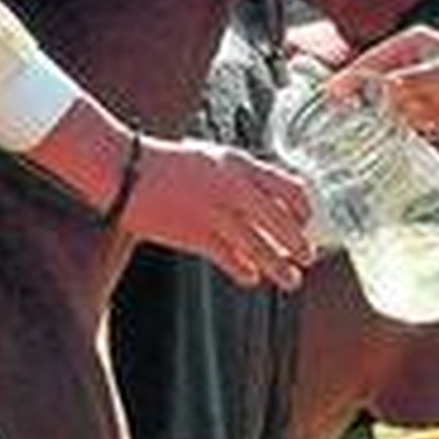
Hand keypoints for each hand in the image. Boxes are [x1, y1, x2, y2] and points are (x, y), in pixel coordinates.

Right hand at [124, 136, 314, 289]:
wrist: (130, 173)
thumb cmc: (171, 164)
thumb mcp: (214, 157)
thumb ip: (242, 175)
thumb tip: (268, 197)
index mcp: (241, 164)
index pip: (289, 187)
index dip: (303, 208)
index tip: (306, 221)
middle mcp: (235, 188)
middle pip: (282, 222)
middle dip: (299, 243)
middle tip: (309, 257)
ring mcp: (218, 213)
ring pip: (261, 247)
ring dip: (280, 267)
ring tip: (292, 280)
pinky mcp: (198, 236)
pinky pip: (232, 259)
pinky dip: (246, 271)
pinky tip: (252, 278)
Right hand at [326, 25, 438, 134]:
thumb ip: (412, 81)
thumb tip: (385, 87)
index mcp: (415, 41)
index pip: (374, 57)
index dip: (352, 75)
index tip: (331, 92)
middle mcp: (416, 59)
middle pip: (380, 81)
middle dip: (374, 99)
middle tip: (352, 114)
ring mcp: (423, 82)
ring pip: (394, 103)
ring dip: (397, 114)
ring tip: (409, 117)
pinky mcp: (432, 103)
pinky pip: (411, 116)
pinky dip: (412, 123)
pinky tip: (423, 123)